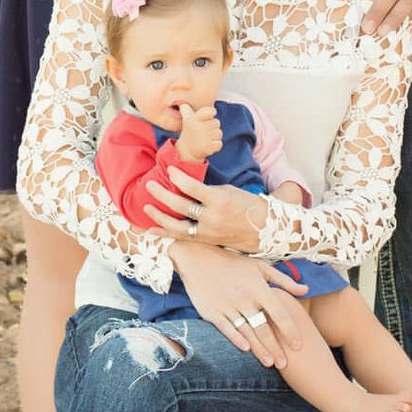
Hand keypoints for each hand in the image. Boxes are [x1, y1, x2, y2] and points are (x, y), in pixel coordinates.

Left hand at [144, 163, 264, 251]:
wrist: (265, 229)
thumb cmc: (247, 205)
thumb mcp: (229, 191)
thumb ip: (206, 191)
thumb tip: (185, 186)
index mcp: (220, 200)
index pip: (193, 187)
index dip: (178, 177)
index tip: (170, 170)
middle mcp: (212, 218)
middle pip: (181, 206)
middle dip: (161, 195)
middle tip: (149, 185)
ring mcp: (208, 232)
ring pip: (177, 226)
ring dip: (159, 217)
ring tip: (146, 207)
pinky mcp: (207, 241)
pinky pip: (183, 237)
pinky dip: (166, 234)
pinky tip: (152, 230)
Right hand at [166, 238, 307, 365]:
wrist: (199, 258)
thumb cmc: (233, 263)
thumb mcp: (260, 267)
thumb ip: (284, 280)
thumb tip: (306, 289)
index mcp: (258, 288)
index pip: (279, 313)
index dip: (290, 330)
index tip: (298, 345)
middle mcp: (244, 298)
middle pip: (264, 328)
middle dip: (275, 347)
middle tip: (285, 364)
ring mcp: (228, 306)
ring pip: (247, 332)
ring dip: (259, 349)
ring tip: (269, 363)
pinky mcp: (212, 312)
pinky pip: (226, 328)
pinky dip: (236, 339)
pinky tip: (246, 350)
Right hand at [174, 102, 221, 160]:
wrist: (187, 150)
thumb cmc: (190, 131)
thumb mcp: (187, 119)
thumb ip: (187, 110)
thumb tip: (183, 104)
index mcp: (195, 118)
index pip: (210, 111)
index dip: (212, 112)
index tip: (211, 113)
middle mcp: (199, 127)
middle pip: (217, 123)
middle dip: (213, 127)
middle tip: (204, 131)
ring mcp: (204, 138)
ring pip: (219, 133)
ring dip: (214, 137)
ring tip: (206, 138)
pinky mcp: (208, 147)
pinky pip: (219, 144)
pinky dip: (215, 145)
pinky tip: (208, 145)